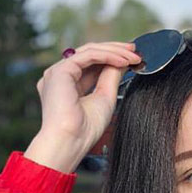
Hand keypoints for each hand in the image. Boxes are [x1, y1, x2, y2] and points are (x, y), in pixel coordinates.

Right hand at [31, 42, 142, 160]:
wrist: (71, 142)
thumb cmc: (85, 130)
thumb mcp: (105, 97)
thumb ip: (112, 76)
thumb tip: (123, 61)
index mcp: (66, 85)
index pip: (90, 63)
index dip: (111, 57)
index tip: (131, 57)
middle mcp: (59, 76)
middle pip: (89, 53)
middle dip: (114, 50)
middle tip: (135, 51)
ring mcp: (57, 72)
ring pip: (89, 51)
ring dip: (114, 51)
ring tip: (133, 56)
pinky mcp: (59, 71)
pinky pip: (88, 55)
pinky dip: (108, 55)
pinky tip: (123, 60)